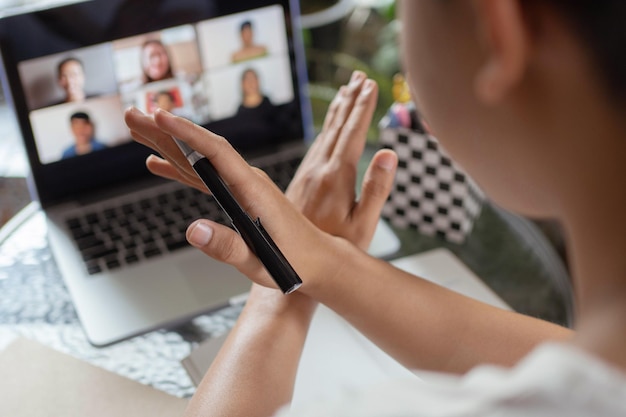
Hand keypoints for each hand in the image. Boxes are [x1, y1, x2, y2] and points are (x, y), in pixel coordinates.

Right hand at [125, 72, 396, 290]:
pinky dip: (181, 168)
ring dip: (169, 144)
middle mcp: (249, 181)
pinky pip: (206, 175)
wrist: (320, 261)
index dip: (188, 133)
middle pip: (203, 147)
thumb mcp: (261, 263)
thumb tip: (193, 230)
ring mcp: (245, 187)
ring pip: (201, 158)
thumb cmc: (295, 264)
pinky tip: (160, 165)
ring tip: (137, 131)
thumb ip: (228, 248)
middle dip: (167, 130)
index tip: (161, 116)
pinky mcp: (242, 195)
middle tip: (133, 114)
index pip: (217, 152)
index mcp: (254, 191)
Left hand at [287, 72, 397, 249]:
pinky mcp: (301, 182)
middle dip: (350, 100)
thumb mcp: (363, 225)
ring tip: (346, 91)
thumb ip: (376, 188)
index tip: (370, 84)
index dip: (361, 107)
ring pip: (324, 134)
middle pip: (336, 127)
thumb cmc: (336, 250)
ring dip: (337, 111)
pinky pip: (316, 147)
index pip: (351, 134)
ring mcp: (307, 175)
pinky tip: (329, 127)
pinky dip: (326, 130)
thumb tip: (388, 152)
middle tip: (360, 76)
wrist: (297, 264)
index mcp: (335, 177)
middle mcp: (318, 171)